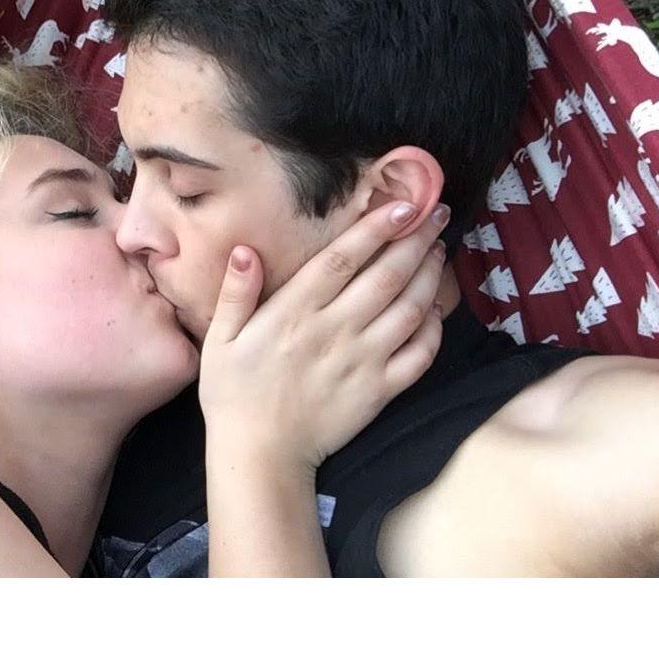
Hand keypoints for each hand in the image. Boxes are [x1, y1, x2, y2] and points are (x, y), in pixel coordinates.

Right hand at [199, 201, 449, 474]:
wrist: (259, 454)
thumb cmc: (233, 394)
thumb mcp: (220, 339)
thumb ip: (236, 293)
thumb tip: (246, 250)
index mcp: (295, 311)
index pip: (344, 258)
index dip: (376, 228)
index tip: (402, 203)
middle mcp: (335, 329)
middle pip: (387, 275)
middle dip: (416, 239)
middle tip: (437, 213)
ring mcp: (363, 361)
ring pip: (410, 309)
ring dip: (429, 276)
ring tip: (439, 251)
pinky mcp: (380, 390)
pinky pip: (419, 355)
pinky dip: (434, 329)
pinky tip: (436, 310)